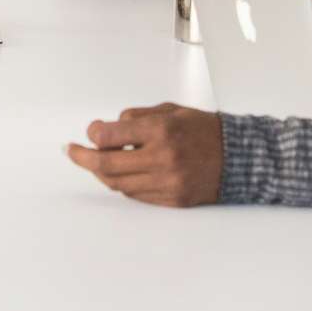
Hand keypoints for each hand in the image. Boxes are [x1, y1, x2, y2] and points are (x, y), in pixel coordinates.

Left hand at [66, 103, 223, 207]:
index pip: (111, 135)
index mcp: (162, 130)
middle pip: (107, 165)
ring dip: (102, 173)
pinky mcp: (172, 199)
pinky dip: (123, 184)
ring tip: (96, 162)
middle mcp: (163, 158)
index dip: (94, 133)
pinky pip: (136, 195)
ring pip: (118, 184)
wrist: (239, 157)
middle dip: (83, 158)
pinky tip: (121, 173)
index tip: (91, 131)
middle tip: (71, 152)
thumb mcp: (171, 110)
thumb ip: (137, 118)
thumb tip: (105, 130)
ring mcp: (168, 182)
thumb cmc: (205, 130)